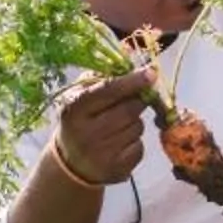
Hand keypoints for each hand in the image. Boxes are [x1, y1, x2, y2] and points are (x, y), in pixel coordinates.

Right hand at [50, 66, 155, 186]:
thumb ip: (103, 74)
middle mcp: (86, 133)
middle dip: (138, 100)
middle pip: (129, 109)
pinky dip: (135, 141)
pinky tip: (119, 143)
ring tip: (118, 125)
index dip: (132, 81)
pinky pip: (140, 146)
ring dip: (135, 121)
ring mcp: (101, 154)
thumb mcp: (81, 95)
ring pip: (138, 127)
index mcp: (74, 108)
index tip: (151, 73)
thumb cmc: (80, 121)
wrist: (71, 164)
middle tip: (135, 99)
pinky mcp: (117, 169)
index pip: (108, 91)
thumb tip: (130, 53)